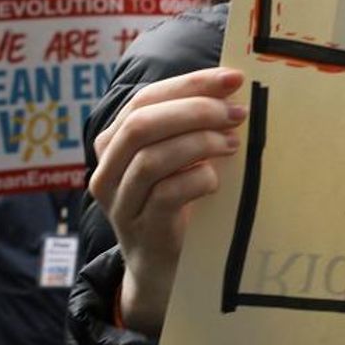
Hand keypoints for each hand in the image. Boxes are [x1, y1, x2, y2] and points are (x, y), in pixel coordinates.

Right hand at [89, 67, 245, 336]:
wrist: (163, 266)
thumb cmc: (177, 199)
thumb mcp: (178, 157)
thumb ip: (190, 124)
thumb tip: (231, 85)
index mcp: (114, 141)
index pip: (145, 99)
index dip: (190, 84)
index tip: (233, 78)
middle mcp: (108, 169)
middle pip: (142, 124)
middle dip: (195, 111)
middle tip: (236, 113)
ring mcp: (121, 202)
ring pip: (151, 159)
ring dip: (200, 143)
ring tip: (232, 144)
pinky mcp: (142, 229)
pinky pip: (168, 195)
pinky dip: (198, 179)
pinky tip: (216, 180)